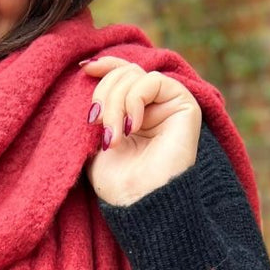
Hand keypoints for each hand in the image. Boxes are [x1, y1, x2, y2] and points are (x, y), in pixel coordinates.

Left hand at [81, 57, 201, 206]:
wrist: (138, 203)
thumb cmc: (117, 182)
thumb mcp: (95, 139)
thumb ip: (97, 108)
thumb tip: (88, 69)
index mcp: (134, 112)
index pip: (122, 73)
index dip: (104, 65)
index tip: (84, 70)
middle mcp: (154, 105)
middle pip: (123, 73)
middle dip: (103, 94)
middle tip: (96, 124)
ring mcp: (169, 104)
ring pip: (134, 76)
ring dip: (115, 103)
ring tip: (112, 136)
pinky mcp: (184, 105)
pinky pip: (152, 82)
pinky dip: (134, 100)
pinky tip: (132, 128)